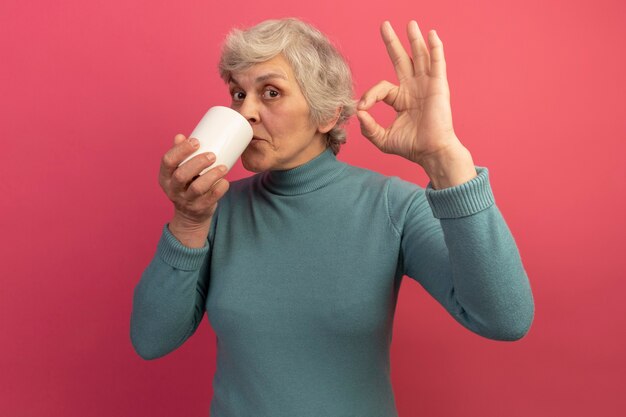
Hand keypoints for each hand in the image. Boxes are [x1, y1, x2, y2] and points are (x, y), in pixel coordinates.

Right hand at [159, 134, 229, 245]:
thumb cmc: (186, 184)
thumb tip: (180, 136)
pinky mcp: (200, 208)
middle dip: (197, 163)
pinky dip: (220, 188)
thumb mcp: (178, 170)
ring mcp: (186, 201)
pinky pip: (211, 198)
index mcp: (165, 176)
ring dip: (212, 176)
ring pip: (197, 188)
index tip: (196, 141)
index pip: (167, 161)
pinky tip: (225, 181)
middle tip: (212, 155)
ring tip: (223, 167)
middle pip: (181, 175)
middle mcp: (172, 189)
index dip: (181, 150)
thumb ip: (180, 154)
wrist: (190, 215)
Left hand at [357, 21, 463, 165]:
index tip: (362, 107)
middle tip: (384, 25)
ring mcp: (426, 85)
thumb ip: (368, 128)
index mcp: (401, 99)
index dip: (370, 95)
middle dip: (393, 43)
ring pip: (419, 57)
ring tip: (410, 23)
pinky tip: (431, 34)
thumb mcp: (382, 138)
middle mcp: (413, 89)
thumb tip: (358, 112)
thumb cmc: (411, 147)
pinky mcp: (438, 86)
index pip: (382, 88)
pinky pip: (437, 63)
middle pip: (402, 60)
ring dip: (414, 39)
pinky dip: (435, 48)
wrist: (430, 152)